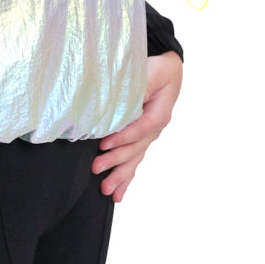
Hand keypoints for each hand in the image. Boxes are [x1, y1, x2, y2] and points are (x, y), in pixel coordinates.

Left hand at [92, 50, 182, 201]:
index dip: (123, 137)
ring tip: (106, 190)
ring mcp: (149, 136)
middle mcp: (155, 128)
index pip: (140, 128)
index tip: (104, 144)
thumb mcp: (151, 72)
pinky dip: (126, 176)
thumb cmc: (158, 71)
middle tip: (96, 168)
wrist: (169, 72)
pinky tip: (118, 192)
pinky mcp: (142, 139)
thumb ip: (140, 87)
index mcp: (159, 113)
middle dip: (115, 161)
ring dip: (120, 175)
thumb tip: (121, 102)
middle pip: (135, 148)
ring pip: (135, 158)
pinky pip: (135, 160)